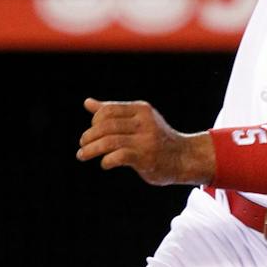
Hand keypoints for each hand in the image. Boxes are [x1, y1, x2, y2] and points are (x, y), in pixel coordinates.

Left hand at [78, 99, 209, 184]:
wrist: (184, 158)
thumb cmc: (156, 138)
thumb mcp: (137, 120)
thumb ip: (112, 112)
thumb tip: (87, 102)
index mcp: (141, 110)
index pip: (108, 110)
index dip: (94, 121)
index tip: (92, 132)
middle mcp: (144, 122)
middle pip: (105, 126)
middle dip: (88, 137)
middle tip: (82, 146)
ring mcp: (146, 140)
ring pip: (109, 141)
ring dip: (91, 150)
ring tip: (82, 155)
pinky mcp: (146, 158)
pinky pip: (118, 156)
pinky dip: (106, 161)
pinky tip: (105, 164)